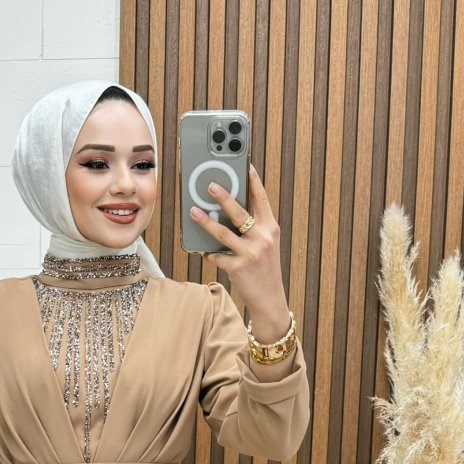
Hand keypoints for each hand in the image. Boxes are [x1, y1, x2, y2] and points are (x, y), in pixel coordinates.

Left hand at [188, 163, 283, 322]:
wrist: (269, 298)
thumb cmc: (264, 269)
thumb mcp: (265, 244)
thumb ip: (253, 228)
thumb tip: (227, 211)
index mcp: (271, 228)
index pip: (262, 200)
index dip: (253, 181)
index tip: (245, 165)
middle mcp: (263, 238)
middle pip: (240, 213)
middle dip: (224, 197)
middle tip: (210, 185)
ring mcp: (250, 253)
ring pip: (223, 233)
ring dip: (206, 221)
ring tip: (193, 211)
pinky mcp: (238, 267)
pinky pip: (217, 255)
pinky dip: (209, 252)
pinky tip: (203, 250)